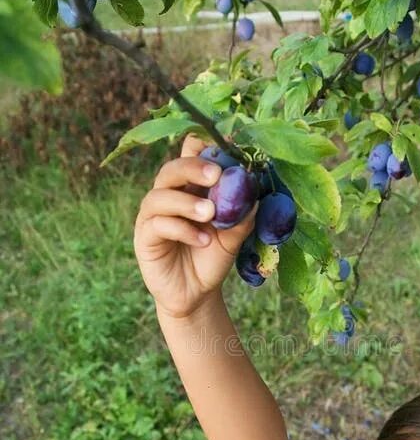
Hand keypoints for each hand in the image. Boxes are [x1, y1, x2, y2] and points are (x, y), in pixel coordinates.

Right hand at [133, 135, 257, 318]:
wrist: (197, 294)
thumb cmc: (212, 258)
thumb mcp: (233, 238)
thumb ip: (241, 217)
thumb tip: (254, 196)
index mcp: (190, 187)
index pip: (189, 155)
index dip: (201, 146)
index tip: (224, 145)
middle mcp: (168, 195)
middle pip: (171, 169)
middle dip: (193, 167)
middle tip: (216, 175)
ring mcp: (153, 215)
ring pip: (160, 195)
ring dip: (187, 202)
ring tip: (210, 214)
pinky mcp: (144, 237)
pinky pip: (158, 225)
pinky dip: (182, 229)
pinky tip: (203, 240)